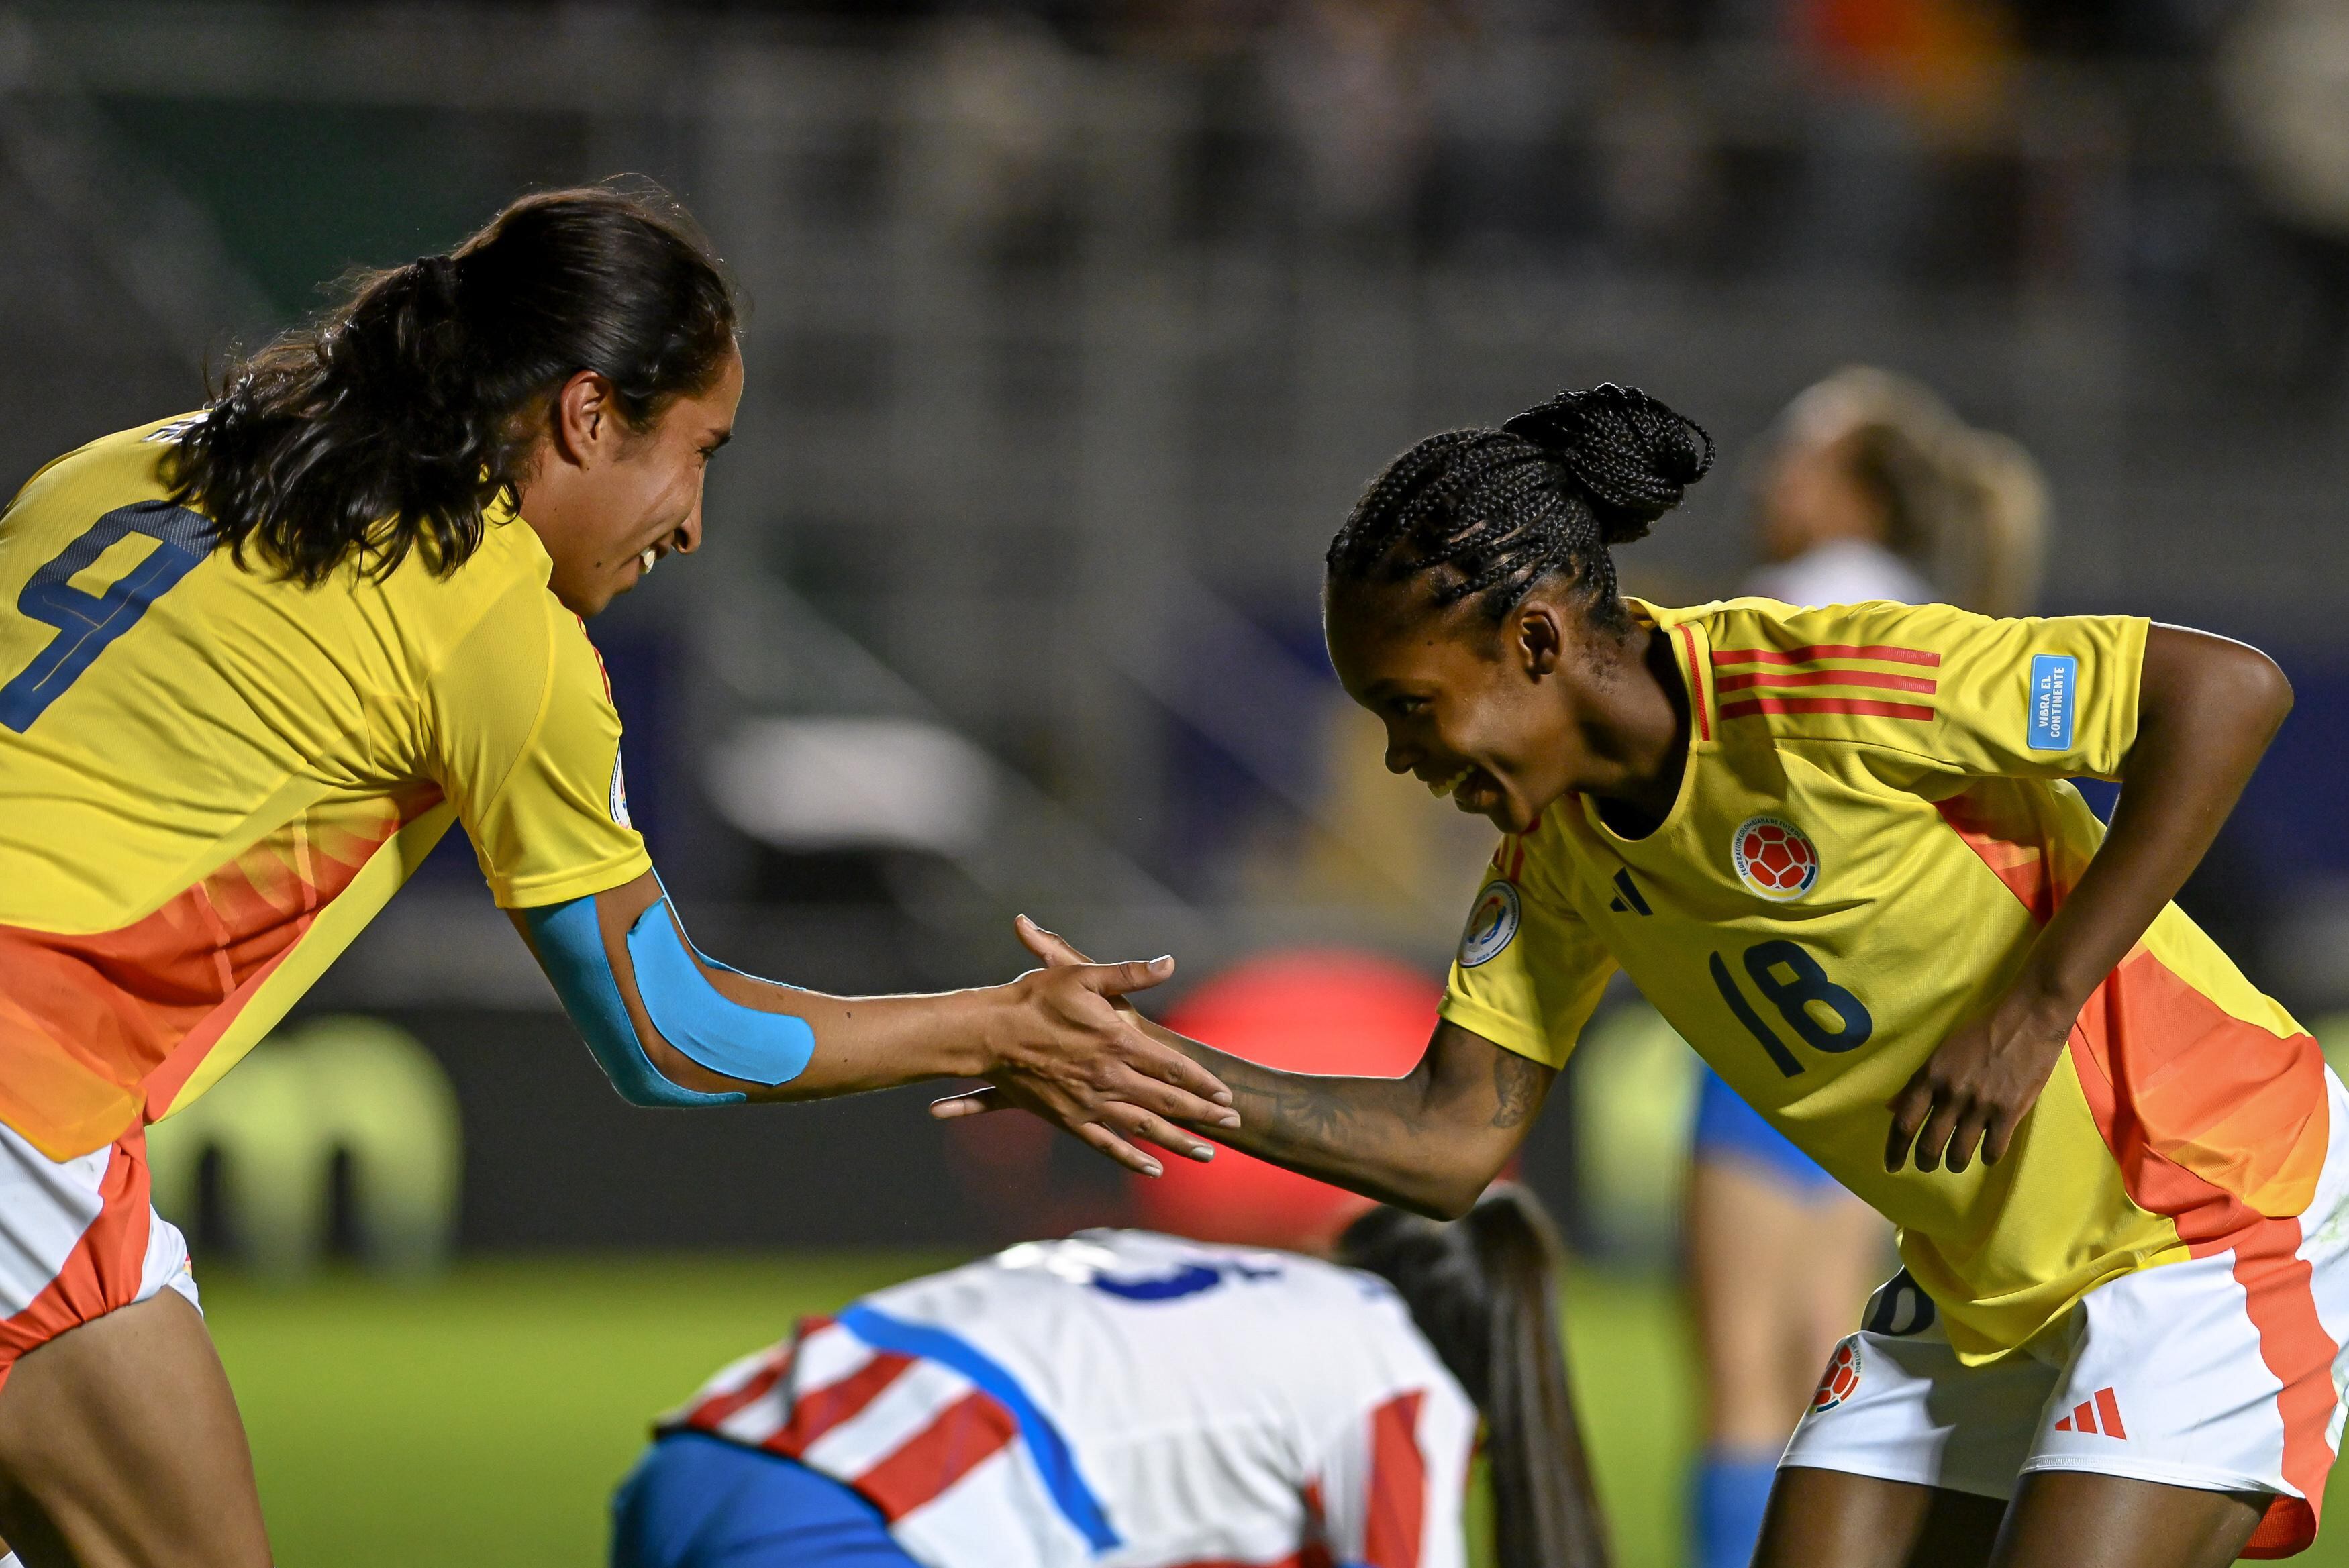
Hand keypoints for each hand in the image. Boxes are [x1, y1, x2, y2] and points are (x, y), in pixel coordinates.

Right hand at [943, 917, 1237, 1177]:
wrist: (988, 1034)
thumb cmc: (1034, 998)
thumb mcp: (1083, 974)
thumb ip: (1130, 974)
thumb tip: (1169, 962)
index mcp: (1118, 1042)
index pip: (1173, 1067)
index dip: (1203, 1081)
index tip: (1227, 1094)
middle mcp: (1110, 1077)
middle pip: (1168, 1101)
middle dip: (1204, 1114)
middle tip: (1234, 1124)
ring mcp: (1090, 1103)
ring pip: (1145, 1128)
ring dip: (1179, 1141)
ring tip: (1208, 1154)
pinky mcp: (1069, 1119)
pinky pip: (1107, 1144)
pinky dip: (1132, 1158)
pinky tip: (1154, 1169)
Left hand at [1884, 992, 2073, 1173]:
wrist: (2029, 1019)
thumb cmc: (1983, 1031)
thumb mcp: (1942, 1051)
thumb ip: (1918, 1081)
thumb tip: (1891, 1106)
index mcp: (1931, 1076)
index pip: (1904, 1122)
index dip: (1894, 1149)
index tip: (1891, 1165)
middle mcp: (1952, 1093)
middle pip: (1929, 1145)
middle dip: (1924, 1162)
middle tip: (1926, 1165)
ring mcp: (1981, 1105)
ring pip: (1959, 1154)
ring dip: (1954, 1163)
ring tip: (1955, 1161)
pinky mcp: (2010, 1112)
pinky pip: (1992, 1150)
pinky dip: (1986, 1157)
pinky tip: (1986, 1151)